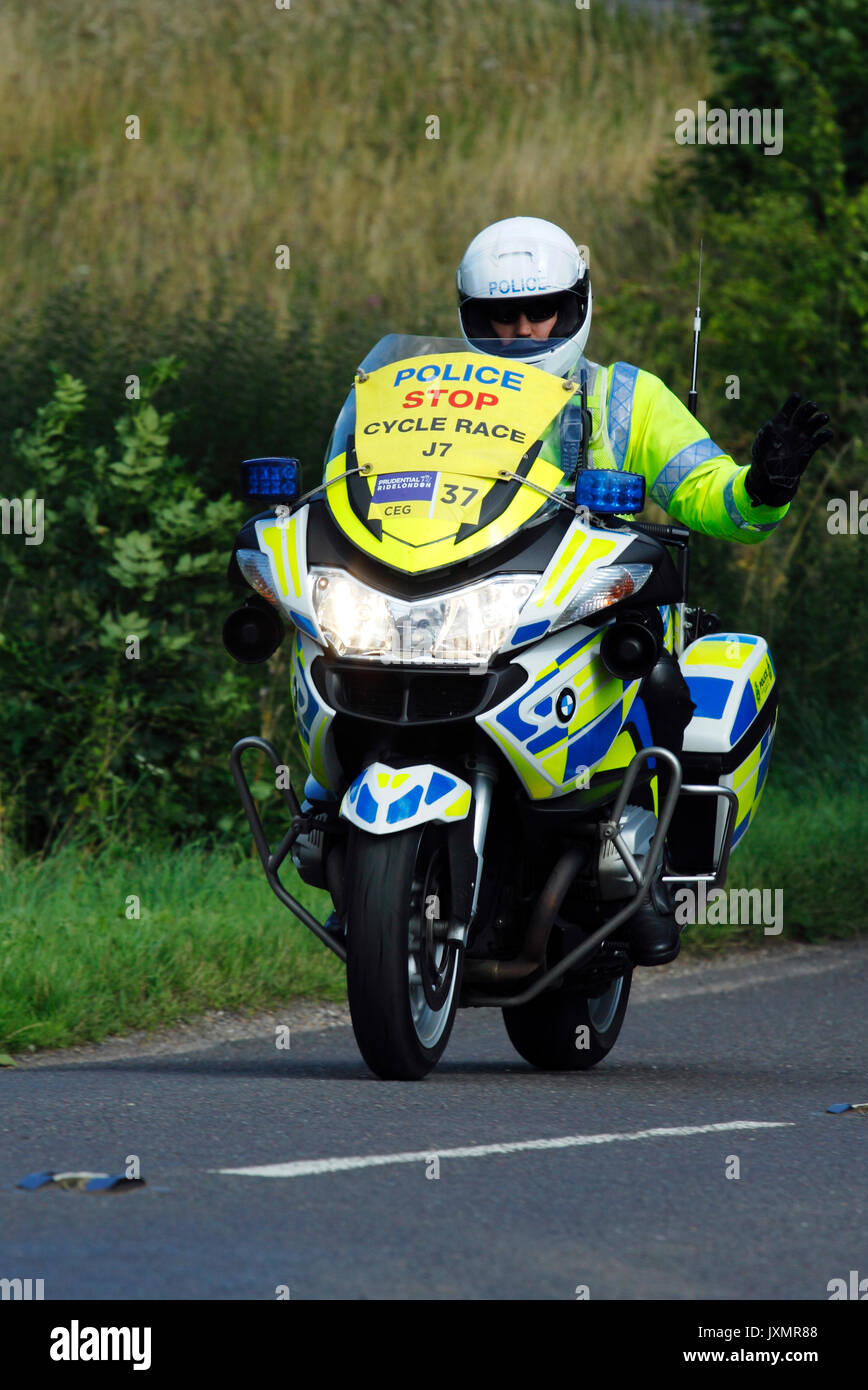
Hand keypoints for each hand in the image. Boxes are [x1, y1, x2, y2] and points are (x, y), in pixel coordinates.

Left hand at [745, 392, 832, 506]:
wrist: (771, 479)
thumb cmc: (762, 461)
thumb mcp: (760, 450)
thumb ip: (764, 438)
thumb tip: (769, 425)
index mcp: (779, 425)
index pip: (787, 411)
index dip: (792, 403)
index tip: (797, 396)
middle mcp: (792, 429)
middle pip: (803, 415)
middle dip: (808, 409)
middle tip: (813, 406)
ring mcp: (802, 438)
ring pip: (813, 424)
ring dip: (819, 419)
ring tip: (824, 417)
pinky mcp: (809, 449)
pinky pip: (819, 439)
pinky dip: (825, 435)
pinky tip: (827, 433)